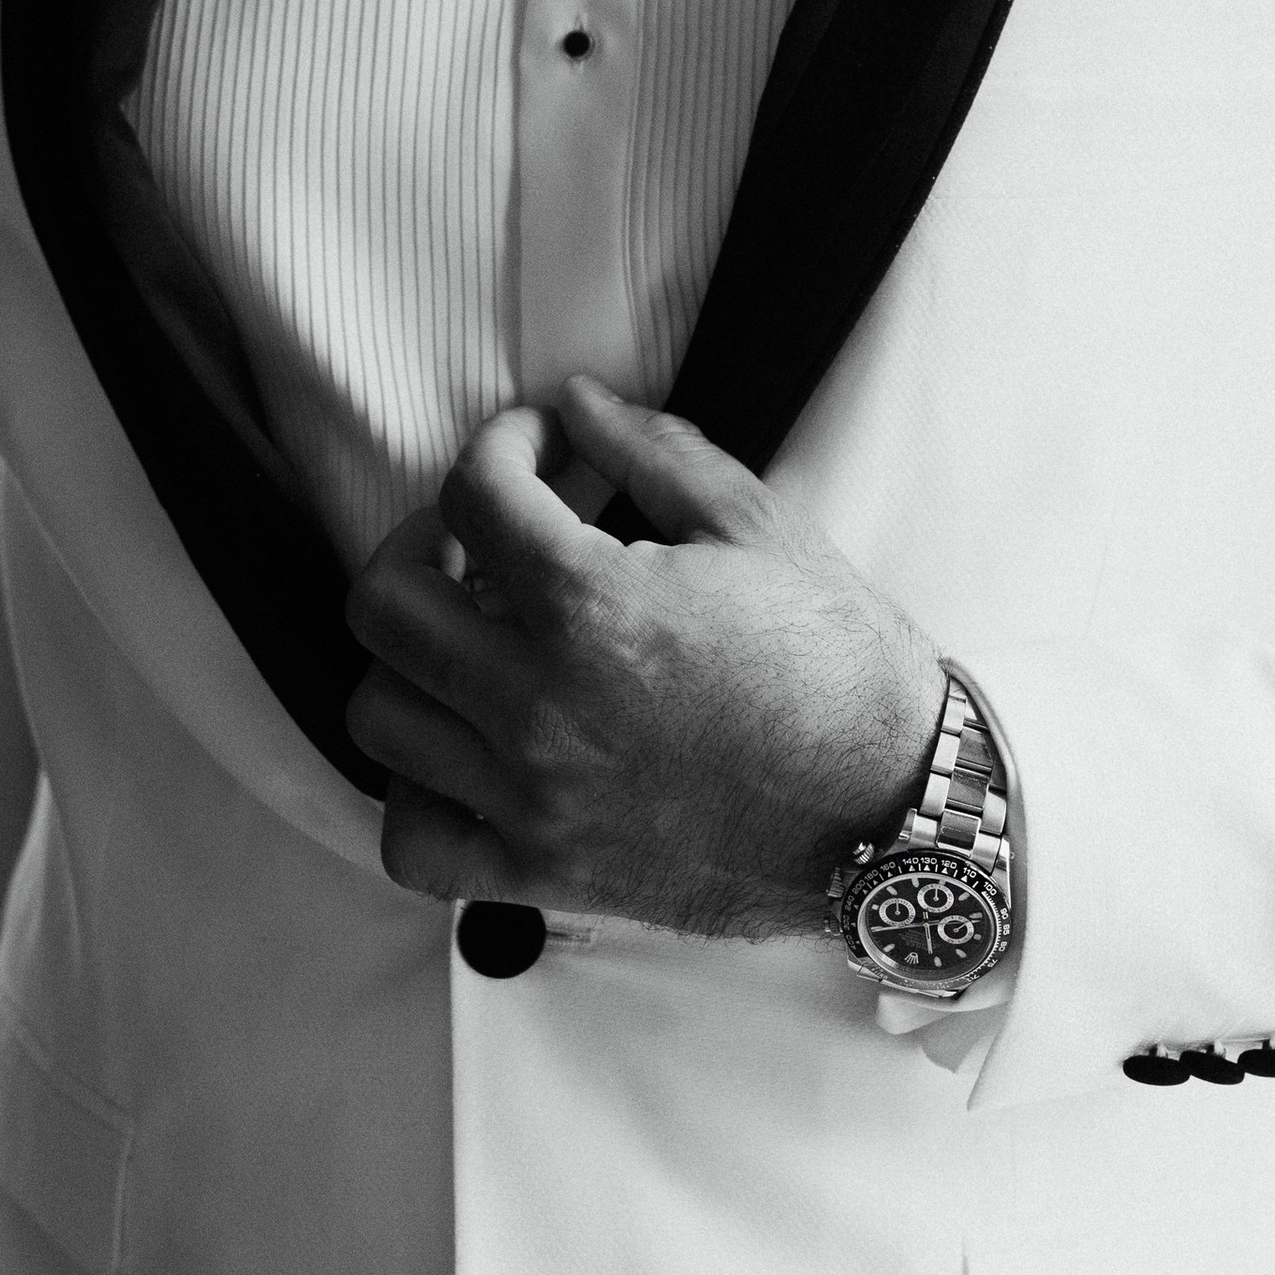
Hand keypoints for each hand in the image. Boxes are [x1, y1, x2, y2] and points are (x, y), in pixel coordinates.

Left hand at [344, 373, 948, 939]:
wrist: (896, 809)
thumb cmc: (840, 667)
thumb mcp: (760, 526)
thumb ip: (652, 449)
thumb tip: (577, 403)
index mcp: (591, 607)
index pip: (474, 493)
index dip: (501, 443)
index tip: (537, 445)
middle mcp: (539, 704)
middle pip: (384, 603)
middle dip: (423, 541)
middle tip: (481, 532)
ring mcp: (532, 796)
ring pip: (378, 715)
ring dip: (410, 658)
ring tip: (470, 635)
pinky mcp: (543, 871)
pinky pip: (415, 840)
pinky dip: (415, 792)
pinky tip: (462, 748)